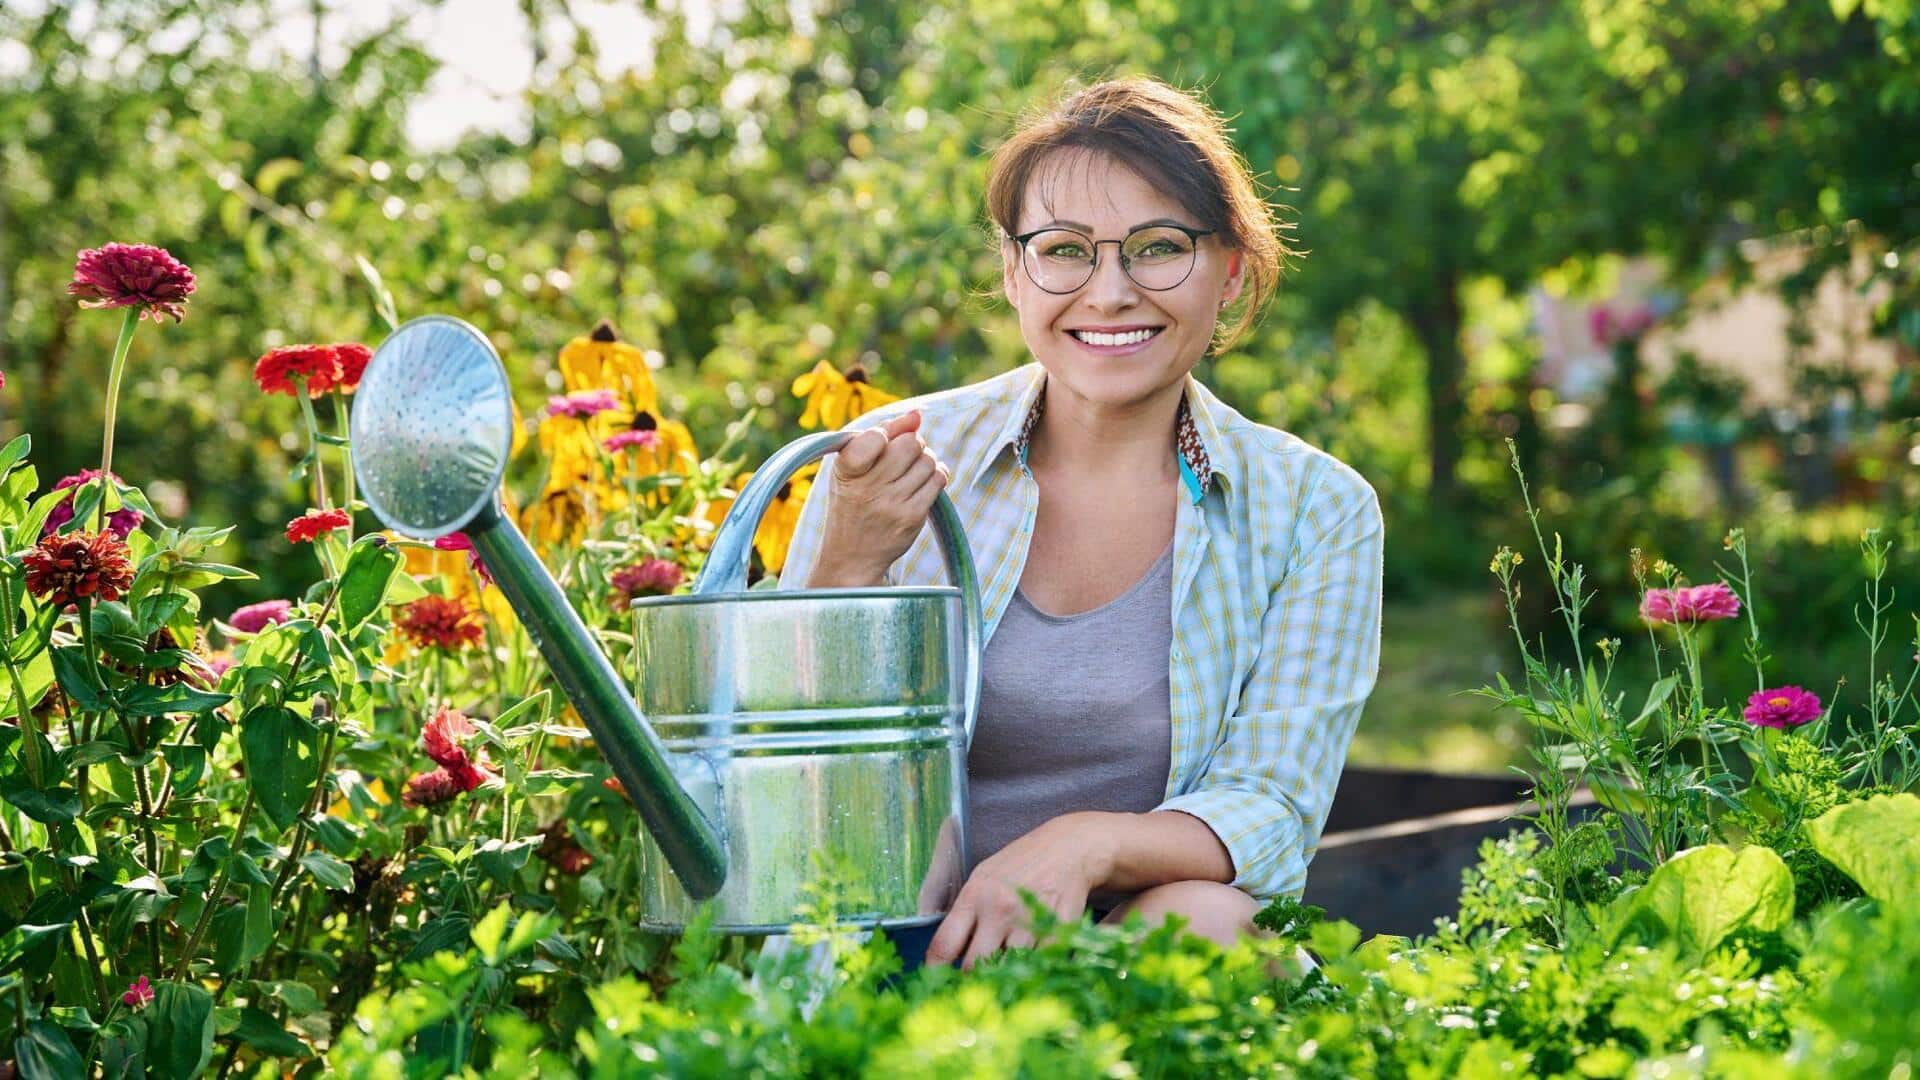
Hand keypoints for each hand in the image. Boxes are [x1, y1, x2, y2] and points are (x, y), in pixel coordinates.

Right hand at [806, 410, 949, 587]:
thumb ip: (881, 433)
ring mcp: (891, 504)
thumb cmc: (853, 502)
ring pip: (928, 461)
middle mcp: (867, 488)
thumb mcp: (852, 468)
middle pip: (911, 443)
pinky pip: (938, 480)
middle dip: (913, 443)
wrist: (851, 556)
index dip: (887, 434)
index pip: (876, 435)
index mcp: (846, 469)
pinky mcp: (911, 518)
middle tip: (904, 456)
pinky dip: (936, 475)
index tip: (881, 444)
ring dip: (925, 460)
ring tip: (911, 472)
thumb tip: (917, 413)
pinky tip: (923, 483)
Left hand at [924, 813, 1114, 969]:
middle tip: (974, 984)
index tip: (935, 984)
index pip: (944, 945)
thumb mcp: (983, 878)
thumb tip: (946, 953)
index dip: (935, 971)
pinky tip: (1032, 964)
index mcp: (974, 896)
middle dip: (971, 979)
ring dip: (1004, 976)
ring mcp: (1028, 922)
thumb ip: (966, 913)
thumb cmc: (1020, 865)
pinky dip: (1033, 970)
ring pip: (1006, 970)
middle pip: (973, 966)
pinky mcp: (1055, 932)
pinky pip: (1038, 966)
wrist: (1068, 849)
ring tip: (1005, 974)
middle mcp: (998, 910)